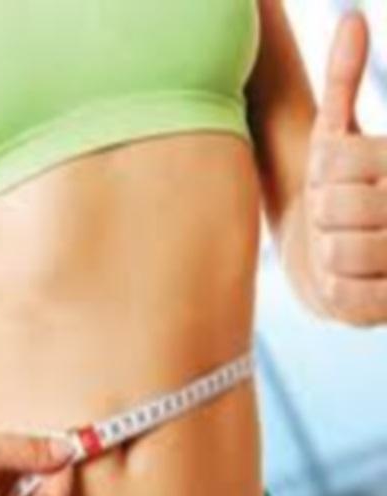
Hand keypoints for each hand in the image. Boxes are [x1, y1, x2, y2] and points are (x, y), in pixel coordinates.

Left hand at [306, 10, 386, 324]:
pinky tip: (351, 279)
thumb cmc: (339, 188)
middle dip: (323, 214)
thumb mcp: (337, 136)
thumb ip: (344, 83)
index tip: (334, 182)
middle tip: (338, 220)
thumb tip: (351, 18)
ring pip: (337, 251)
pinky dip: (335, 288)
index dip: (321, 175)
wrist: (340, 256)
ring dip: (327, 252)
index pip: (331, 159)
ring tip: (343, 248)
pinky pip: (343, 292)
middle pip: (332, 206)